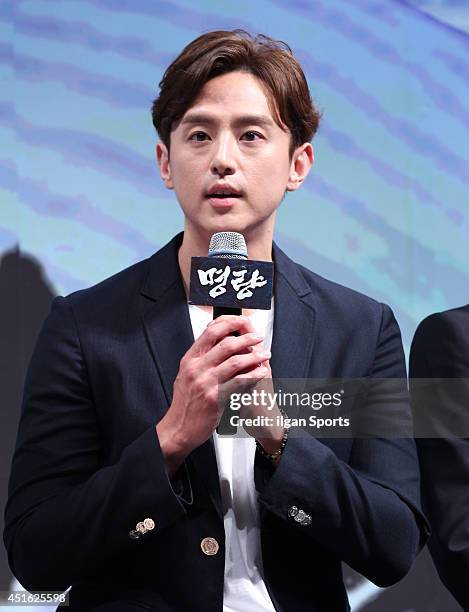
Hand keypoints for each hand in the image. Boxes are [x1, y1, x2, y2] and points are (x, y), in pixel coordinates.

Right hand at [156, 315, 269, 473]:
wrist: (179, 428)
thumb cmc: (185, 403)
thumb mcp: (186, 374)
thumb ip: (200, 358)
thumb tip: (217, 339)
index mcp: (190, 359)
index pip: (210, 332)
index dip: (229, 323)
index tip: (242, 321)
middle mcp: (196, 368)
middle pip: (226, 344)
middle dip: (247, 338)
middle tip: (259, 338)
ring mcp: (206, 382)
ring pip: (236, 362)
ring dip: (255, 356)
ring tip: (265, 355)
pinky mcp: (215, 398)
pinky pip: (240, 382)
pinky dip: (254, 375)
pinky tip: (261, 373)